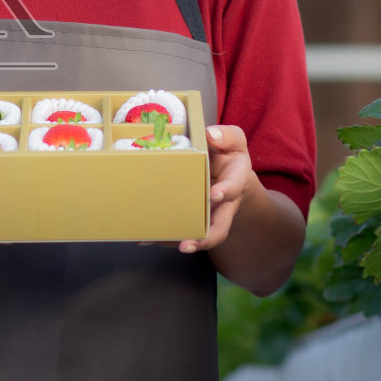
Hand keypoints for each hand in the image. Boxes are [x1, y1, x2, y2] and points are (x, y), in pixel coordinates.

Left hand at [150, 125, 257, 254]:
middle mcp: (222, 204)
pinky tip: (145, 238)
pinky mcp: (191, 217)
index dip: (225, 191)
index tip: (214, 194)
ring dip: (178, 240)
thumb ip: (227, 136)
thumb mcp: (233, 141)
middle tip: (187, 244)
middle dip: (204, 238)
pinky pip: (180, 231)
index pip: (233, 187)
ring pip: (197, 234)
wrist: (225, 172)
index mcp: (235, 181)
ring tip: (158, 241)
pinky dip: (163, 236)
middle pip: (219, 228)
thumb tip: (211, 135)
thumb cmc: (227, 154)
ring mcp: (207, 214)